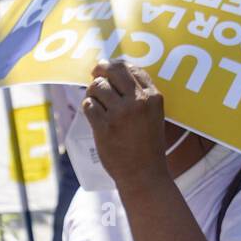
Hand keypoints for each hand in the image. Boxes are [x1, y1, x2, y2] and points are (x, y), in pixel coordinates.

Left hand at [81, 60, 168, 191]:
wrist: (143, 174)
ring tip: (95, 99)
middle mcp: (137, 102)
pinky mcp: (104, 126)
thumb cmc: (147, 147)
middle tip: (95, 72)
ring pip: (98, 86)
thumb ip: (140, 98)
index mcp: (152, 97)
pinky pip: (88, 105)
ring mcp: (120, 113)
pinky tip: (92, 113)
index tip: (110, 70)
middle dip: (101, 68)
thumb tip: (115, 77)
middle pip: (114, 71)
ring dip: (92, 91)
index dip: (118, 66)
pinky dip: (88, 106)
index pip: (133, 69)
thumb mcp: (153, 116)